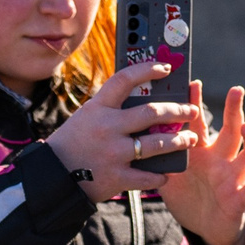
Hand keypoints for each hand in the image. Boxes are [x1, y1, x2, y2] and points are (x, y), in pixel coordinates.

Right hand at [44, 63, 198, 203]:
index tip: (165, 68)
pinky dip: (160, 175)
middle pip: (151, 113)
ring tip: (189, 139)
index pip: (125, 79)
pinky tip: (166, 173)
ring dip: (179, 141)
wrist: (52, 176)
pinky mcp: (117, 177)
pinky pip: (147, 176)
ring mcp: (113, 153)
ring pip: (157, 144)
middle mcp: (108, 127)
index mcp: (98, 108)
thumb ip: (111, 109)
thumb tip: (145, 99)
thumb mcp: (87, 117)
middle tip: (191, 111)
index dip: (147, 69)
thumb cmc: (73, 143)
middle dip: (178, 111)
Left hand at [160, 83, 244, 244]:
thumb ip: (158, 160)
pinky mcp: (241, 197)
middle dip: (234, 109)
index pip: (199, 122)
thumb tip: (135, 140)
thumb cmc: (187, 197)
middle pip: (232, 128)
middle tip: (236, 90)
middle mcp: (221, 158)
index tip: (192, 82)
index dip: (197, 103)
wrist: (203, 227)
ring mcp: (234, 176)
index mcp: (201, 150)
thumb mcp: (169, 177)